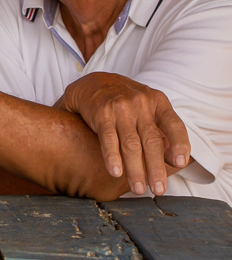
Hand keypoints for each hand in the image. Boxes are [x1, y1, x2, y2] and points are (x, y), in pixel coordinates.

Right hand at [58, 72, 189, 195]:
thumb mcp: (148, 108)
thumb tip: (176, 161)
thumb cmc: (126, 102)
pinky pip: (108, 138)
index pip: (174, 124)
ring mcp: (120, 108)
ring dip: (135, 169)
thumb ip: (162, 131)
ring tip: (139, 188)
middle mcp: (141, 103)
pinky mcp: (101, 113)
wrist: (92, 84)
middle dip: (156, 168)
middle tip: (159, 189)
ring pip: (131, 143)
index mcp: (157, 102)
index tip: (180, 164)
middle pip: (152, 140)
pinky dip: (112, 157)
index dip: (179, 144)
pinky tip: (116, 172)